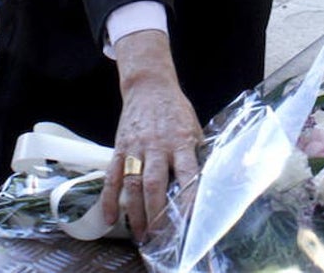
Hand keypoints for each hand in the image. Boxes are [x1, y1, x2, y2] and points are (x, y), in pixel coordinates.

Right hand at [101, 31, 201, 241]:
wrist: (149, 87)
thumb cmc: (175, 111)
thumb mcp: (195, 128)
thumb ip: (198, 154)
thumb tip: (213, 180)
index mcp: (181, 141)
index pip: (186, 173)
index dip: (188, 196)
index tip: (189, 218)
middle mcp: (157, 146)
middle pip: (155, 183)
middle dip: (156, 212)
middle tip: (159, 236)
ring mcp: (136, 148)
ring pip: (133, 183)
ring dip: (136, 212)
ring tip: (140, 234)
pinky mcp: (119, 148)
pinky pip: (112, 176)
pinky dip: (109, 198)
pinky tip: (110, 218)